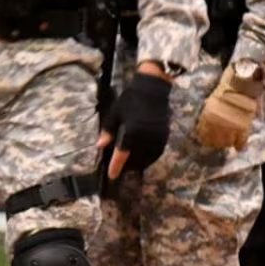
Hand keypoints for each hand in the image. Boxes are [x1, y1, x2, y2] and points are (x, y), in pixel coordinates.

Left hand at [97, 64, 173, 178]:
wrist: (152, 89)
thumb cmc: (130, 100)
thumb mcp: (115, 114)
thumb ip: (108, 131)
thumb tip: (100, 146)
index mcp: (132, 131)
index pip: (122, 155)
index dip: (116, 166)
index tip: (112, 176)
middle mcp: (146, 137)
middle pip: (136, 160)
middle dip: (127, 166)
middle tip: (119, 168)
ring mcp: (157, 137)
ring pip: (147, 159)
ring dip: (138, 164)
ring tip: (130, 165)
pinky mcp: (164, 136)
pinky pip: (156, 153)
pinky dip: (149, 158)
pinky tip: (143, 158)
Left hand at [196, 63, 264, 150]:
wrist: (242, 84)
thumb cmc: (225, 89)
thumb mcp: (211, 101)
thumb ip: (209, 114)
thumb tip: (206, 124)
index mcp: (207, 117)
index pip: (203, 134)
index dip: (205, 138)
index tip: (206, 139)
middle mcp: (218, 124)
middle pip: (214, 141)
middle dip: (215, 142)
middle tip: (218, 141)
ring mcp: (231, 127)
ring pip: (227, 144)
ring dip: (226, 144)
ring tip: (228, 142)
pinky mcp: (244, 128)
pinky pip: (241, 143)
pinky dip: (239, 145)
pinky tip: (238, 146)